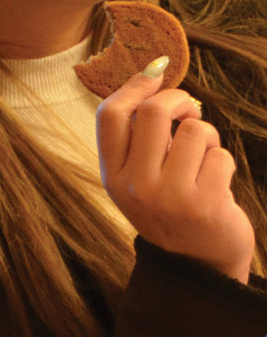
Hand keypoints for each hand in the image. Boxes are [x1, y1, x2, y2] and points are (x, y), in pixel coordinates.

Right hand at [97, 66, 254, 282]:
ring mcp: (169, 196)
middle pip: (155, 112)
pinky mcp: (204, 204)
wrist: (196, 264)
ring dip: (208, 138)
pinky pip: (221, 155)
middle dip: (180, 100)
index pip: (111, 115)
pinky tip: (216, 182)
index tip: (155, 72)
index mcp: (112, 175)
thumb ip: (137, 139)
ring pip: (196, 131)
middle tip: (190, 110)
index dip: (134, 85)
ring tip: (204, 159)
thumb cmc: (169, 209)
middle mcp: (135, 185)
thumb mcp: (137, 179)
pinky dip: (224, 162)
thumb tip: (153, 75)